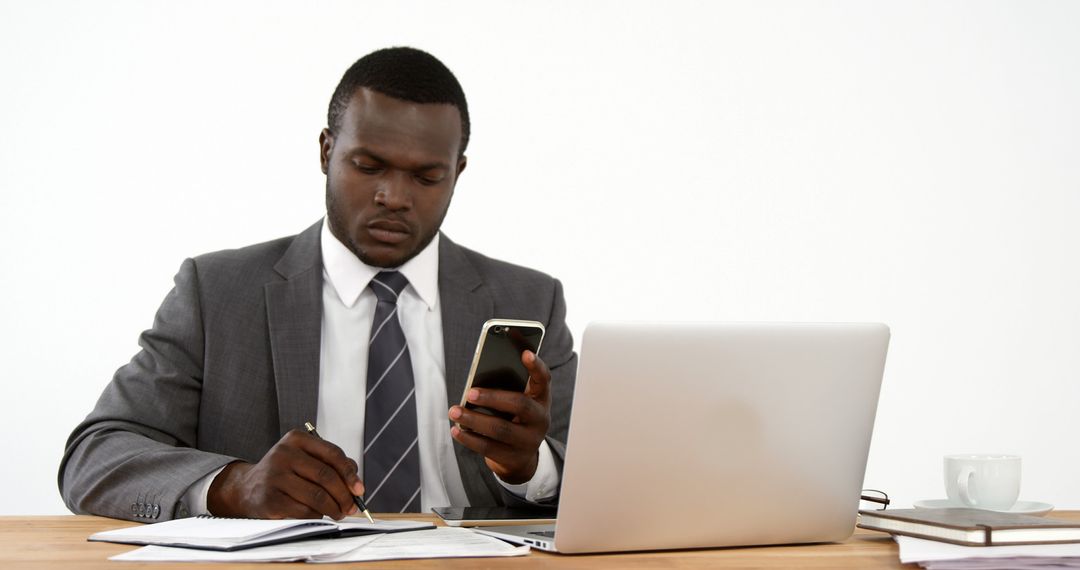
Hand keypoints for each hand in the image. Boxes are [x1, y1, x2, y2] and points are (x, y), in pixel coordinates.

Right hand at [207, 429, 363, 518]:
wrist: (247, 488)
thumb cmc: (285, 473)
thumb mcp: (305, 459)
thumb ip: (331, 465)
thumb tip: (356, 484)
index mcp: (296, 439)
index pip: (332, 453)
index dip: (350, 473)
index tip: (359, 489)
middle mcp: (283, 454)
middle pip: (326, 476)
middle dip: (344, 495)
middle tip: (351, 507)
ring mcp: (274, 476)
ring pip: (317, 496)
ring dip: (333, 508)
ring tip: (338, 513)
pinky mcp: (270, 499)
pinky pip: (303, 510)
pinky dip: (317, 515)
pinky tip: (318, 515)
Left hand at [449, 350, 551, 483]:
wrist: (520, 458)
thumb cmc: (513, 419)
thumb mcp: (517, 402)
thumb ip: (506, 389)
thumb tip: (477, 379)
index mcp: (541, 399)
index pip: (544, 379)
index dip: (536, 366)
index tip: (525, 353)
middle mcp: (540, 420)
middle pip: (520, 405)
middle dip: (492, 398)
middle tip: (469, 393)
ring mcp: (529, 441)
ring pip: (500, 429)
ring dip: (474, 419)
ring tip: (454, 411)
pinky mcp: (513, 458)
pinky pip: (489, 447)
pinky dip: (469, 438)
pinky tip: (456, 430)